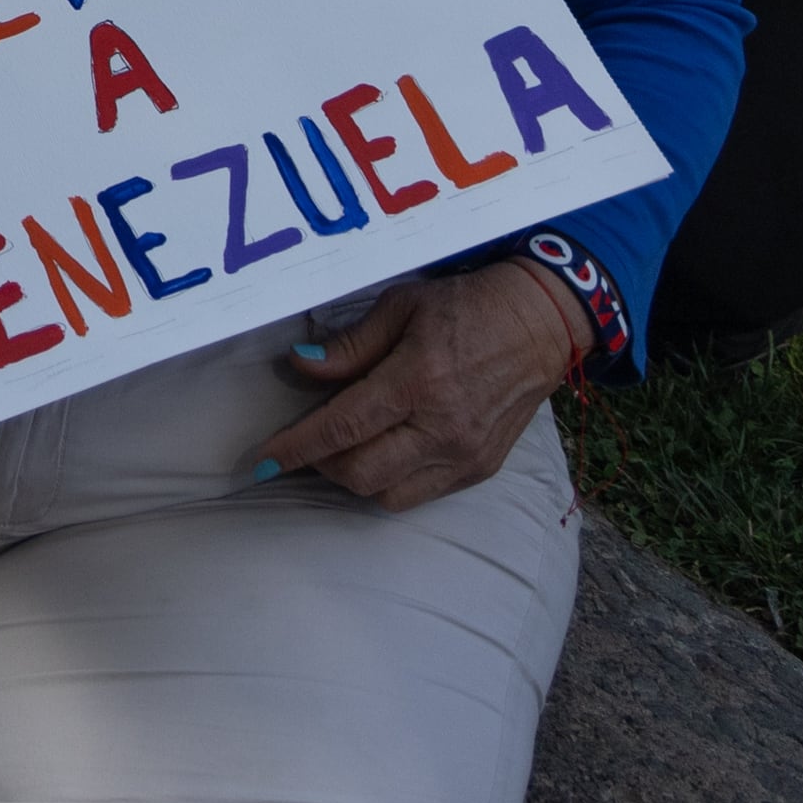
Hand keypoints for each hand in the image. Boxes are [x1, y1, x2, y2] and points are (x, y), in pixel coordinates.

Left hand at [255, 266, 585, 512]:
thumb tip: (299, 365)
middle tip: (306, 442)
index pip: (342, 428)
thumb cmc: (467, 306)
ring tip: (344, 448)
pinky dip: (390, 483)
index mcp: (418, 380)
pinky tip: (383, 454)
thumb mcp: (402, 306)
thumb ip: (350, 345)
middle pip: (359, 472)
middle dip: (319, 464)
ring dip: (353, 477)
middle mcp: (442, 427)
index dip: (295, 448)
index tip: (261, 461)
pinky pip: (419, 496)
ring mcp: (465, 455)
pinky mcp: (481, 470)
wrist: (542, 323)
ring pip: (386, 495)